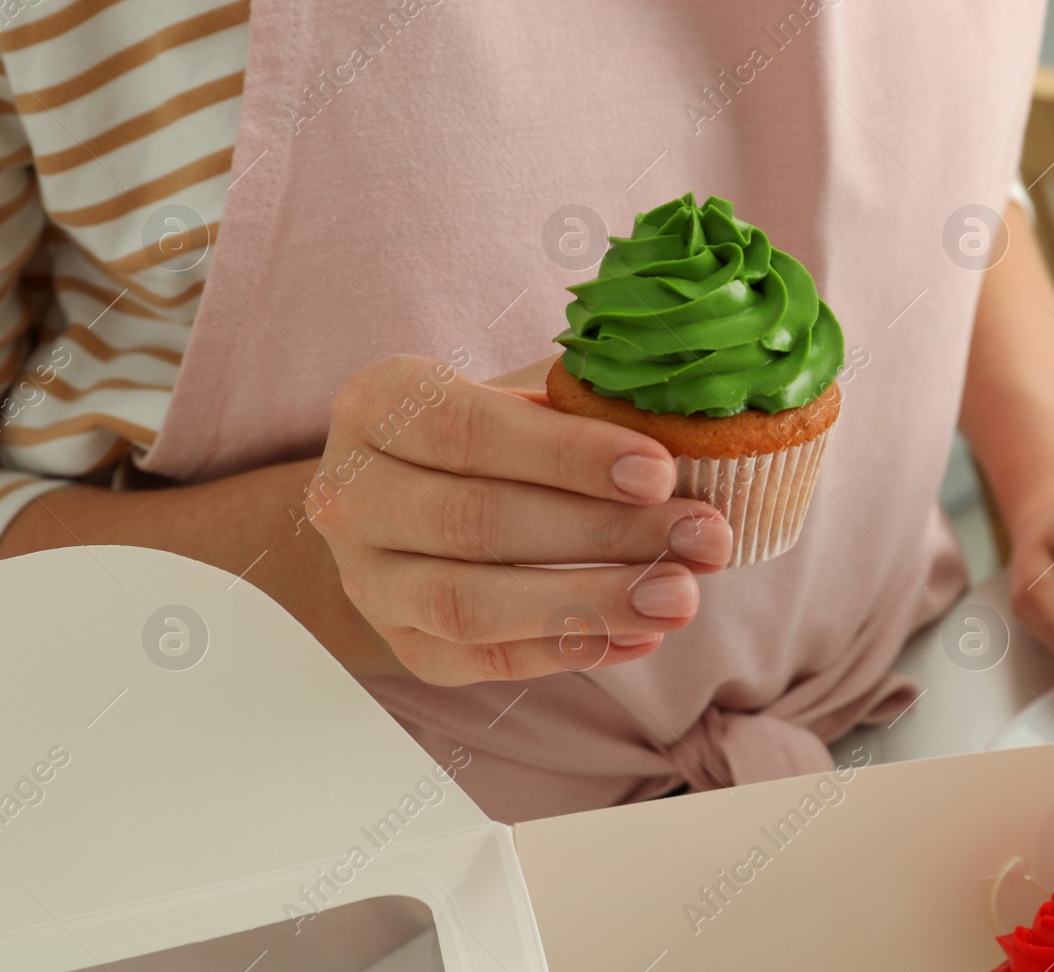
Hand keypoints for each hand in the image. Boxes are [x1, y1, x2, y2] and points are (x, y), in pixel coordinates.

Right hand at [310, 353, 731, 684]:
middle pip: (477, 523)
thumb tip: (686, 421)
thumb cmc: (493, 432)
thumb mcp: (527, 392)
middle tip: (701, 537)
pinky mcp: (403, 644)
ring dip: (589, 603)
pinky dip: (569, 650)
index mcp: (377, 404)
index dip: (568, 455)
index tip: (661, 471)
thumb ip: (587, 400)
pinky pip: (485, 662)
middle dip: (604, 534)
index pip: (467, 431)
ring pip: (472, 605)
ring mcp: (369, 580)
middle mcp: (351, 495)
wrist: (417, 495)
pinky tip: (641, 634)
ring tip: (681, 596)